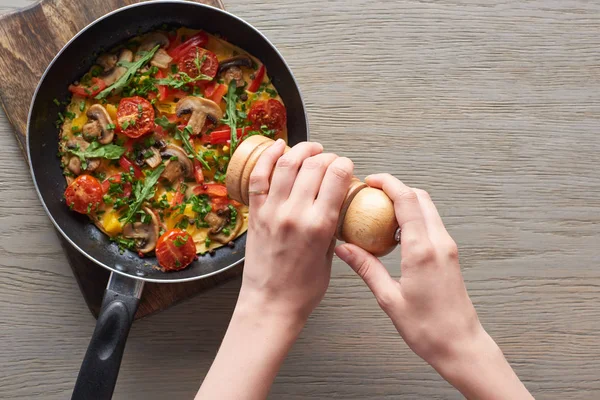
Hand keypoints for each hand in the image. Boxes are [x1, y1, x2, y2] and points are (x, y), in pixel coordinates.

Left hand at [242, 139, 353, 320]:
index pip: (336, 177)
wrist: (270, 303)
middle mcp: (295, 213)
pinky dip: (267, 157)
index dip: (344, 164)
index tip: (346, 165)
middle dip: (327, 156)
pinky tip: (277, 146)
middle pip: (314, 166)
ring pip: (286, 164)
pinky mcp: (256, 214)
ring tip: (310, 149)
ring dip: (301, 150)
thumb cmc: (303, 289)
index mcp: (319, 225)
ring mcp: (272, 211)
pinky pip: (258, 177)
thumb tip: (335, 204)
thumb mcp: (330, 257)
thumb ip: (332, 226)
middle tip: (330, 159)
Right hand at [335, 174, 532, 399]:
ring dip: (405, 202)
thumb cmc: (427, 328)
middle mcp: (439, 243)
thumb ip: (366, 268)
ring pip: (427, 208)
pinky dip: (413, 217)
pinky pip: (430, 224)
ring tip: (379, 212)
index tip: (370, 180)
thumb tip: (344, 248)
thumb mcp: (388, 298)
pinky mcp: (449, 254)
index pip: (407, 201)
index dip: (388, 183)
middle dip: (396, 188)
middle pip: (420, 197)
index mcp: (422, 251)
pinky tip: (394, 233)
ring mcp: (447, 247)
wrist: (461, 345)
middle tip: (371, 193)